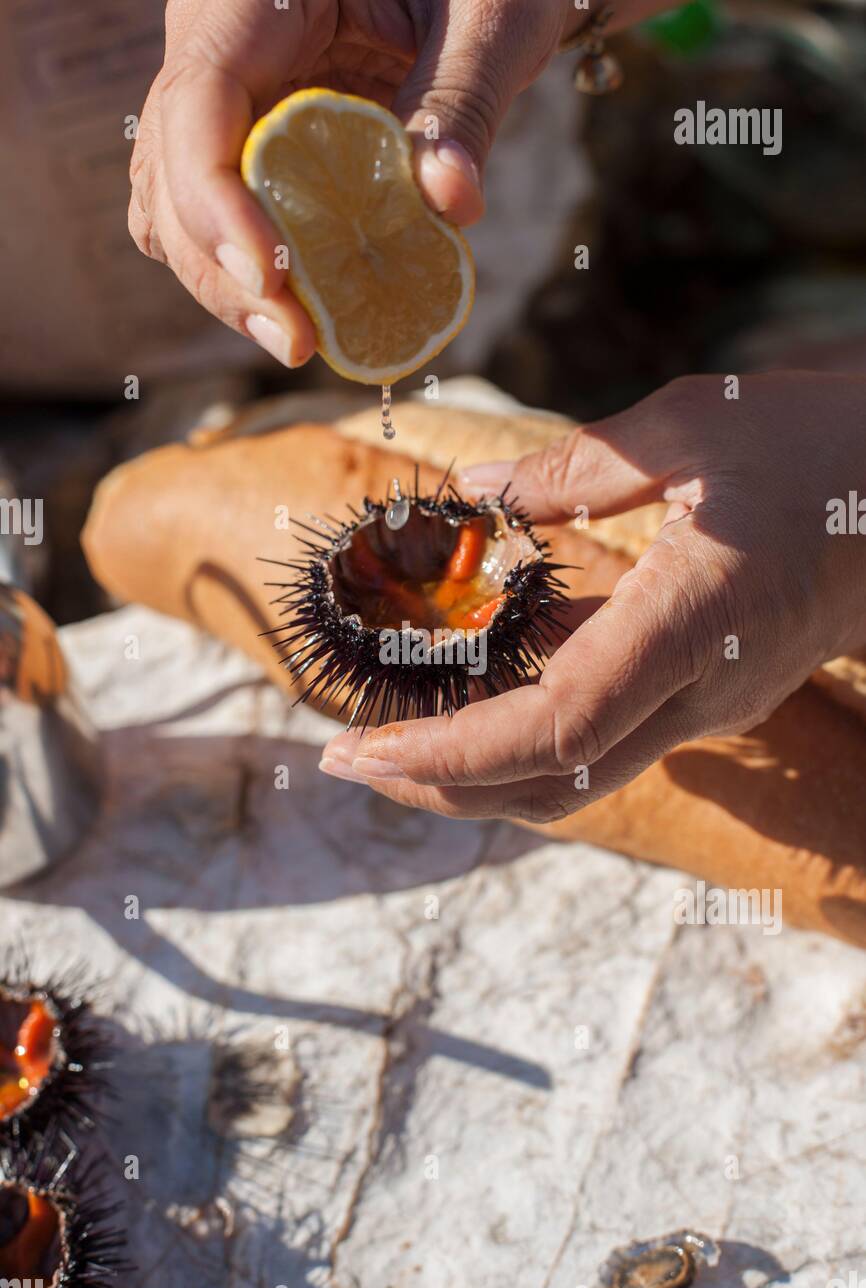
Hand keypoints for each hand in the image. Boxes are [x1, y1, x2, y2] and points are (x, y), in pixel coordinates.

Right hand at [128, 0, 576, 368]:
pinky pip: (220, 220)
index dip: (217, 198)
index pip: (199, 99)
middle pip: (173, 169)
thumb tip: (450, 202)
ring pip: (179, 207)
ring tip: (300, 340)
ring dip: (229, 286)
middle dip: (224, 267)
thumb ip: (463, 102)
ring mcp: (228, 100)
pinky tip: (304, 314)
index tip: (272, 278)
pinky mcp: (251, 146)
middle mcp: (219, 43)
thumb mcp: (489, 17)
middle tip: (298, 341)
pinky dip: (255, 275)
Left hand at [320, 372, 865, 821]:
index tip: (361, 751)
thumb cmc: (823, 444)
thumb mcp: (692, 425)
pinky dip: (521, 736)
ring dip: (473, 769)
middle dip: (438, 784)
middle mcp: (702, 689)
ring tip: (384, 739)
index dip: (452, 755)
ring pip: (575, 775)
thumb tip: (468, 489)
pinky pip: (602, 738)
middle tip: (340, 758)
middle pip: (553, 781)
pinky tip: (464, 697)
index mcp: (694, 622)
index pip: (559, 730)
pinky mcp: (708, 693)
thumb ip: (572, 468)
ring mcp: (709, 703)